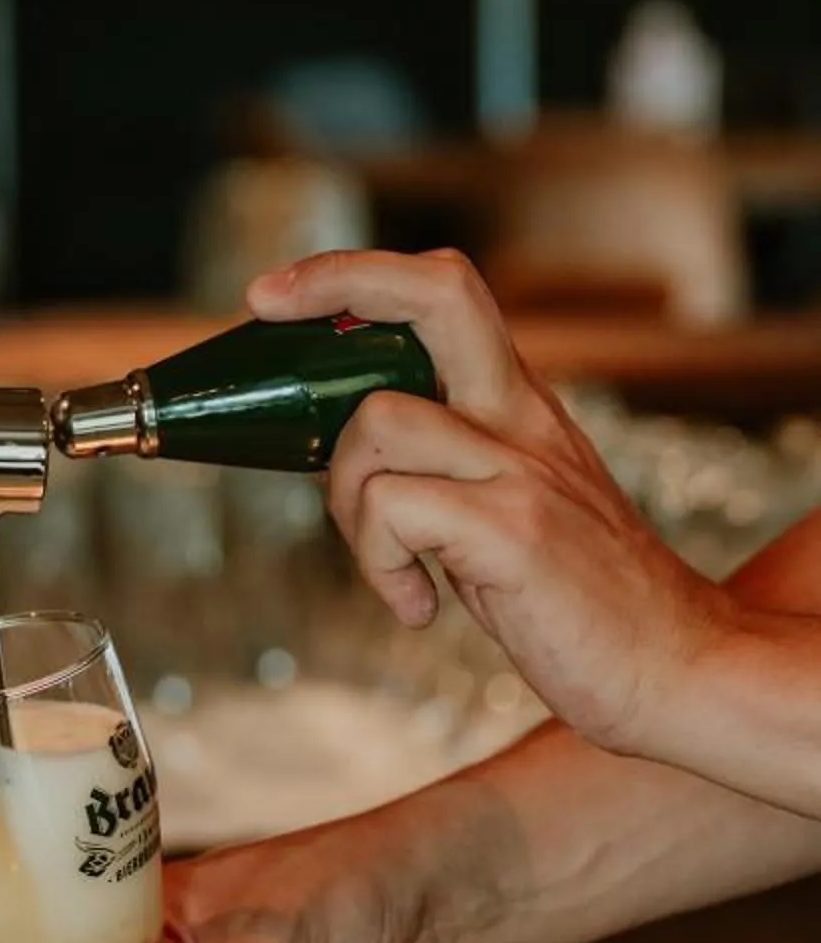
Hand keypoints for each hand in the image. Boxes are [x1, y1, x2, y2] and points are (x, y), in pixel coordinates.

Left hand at [249, 246, 727, 759]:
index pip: (442, 291)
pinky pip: (392, 509)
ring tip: (387, 563)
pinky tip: (416, 606)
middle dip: (333, 282)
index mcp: (518, 406)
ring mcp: (520, 470)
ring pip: (377, 422)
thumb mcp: (509, 506)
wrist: (676, 667)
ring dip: (345, 499)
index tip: (276, 292)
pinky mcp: (514, 531)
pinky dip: (379, 564)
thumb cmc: (577, 600)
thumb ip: (444, 467)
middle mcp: (521, 419)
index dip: (352, 276)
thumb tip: (336, 455)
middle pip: (431, 295)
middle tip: (267, 312)